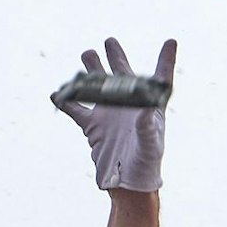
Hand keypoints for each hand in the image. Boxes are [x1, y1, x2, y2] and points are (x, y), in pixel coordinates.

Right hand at [52, 37, 176, 192]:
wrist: (128, 185)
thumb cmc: (147, 166)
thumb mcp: (151, 147)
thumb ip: (148, 128)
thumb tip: (147, 110)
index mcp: (151, 108)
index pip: (160, 80)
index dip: (165, 60)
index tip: (170, 42)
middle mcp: (129, 107)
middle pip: (124, 76)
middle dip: (116, 57)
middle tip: (109, 41)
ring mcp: (109, 114)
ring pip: (98, 86)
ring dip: (92, 71)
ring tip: (87, 54)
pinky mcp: (93, 126)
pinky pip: (76, 110)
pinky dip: (66, 101)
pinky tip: (56, 94)